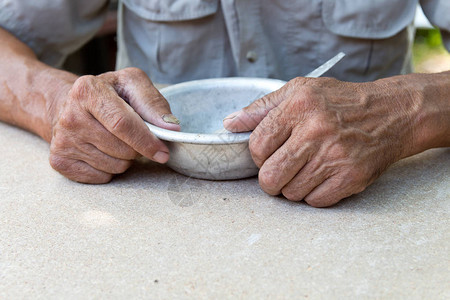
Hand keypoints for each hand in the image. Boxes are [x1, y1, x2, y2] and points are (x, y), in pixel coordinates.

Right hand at [49, 68, 179, 182]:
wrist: (68, 105)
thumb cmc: (107, 94)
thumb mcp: (131, 84)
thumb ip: (153, 103)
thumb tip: (171, 128)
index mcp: (88, 91)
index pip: (123, 124)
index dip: (147, 141)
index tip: (163, 152)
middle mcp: (70, 116)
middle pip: (122, 149)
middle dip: (138, 149)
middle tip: (134, 137)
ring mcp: (62, 140)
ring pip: (114, 166)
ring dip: (125, 159)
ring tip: (116, 141)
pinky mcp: (60, 160)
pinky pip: (102, 177)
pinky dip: (110, 169)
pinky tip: (102, 151)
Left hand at [223, 76, 426, 206]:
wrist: (390, 114)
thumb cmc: (339, 101)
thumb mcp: (299, 91)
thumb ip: (261, 108)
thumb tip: (230, 123)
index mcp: (299, 106)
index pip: (257, 146)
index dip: (257, 155)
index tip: (268, 153)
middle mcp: (317, 131)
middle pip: (269, 177)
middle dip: (269, 178)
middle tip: (281, 168)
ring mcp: (335, 157)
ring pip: (291, 193)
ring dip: (292, 186)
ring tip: (305, 169)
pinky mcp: (351, 177)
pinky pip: (314, 202)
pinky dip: (313, 194)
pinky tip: (321, 177)